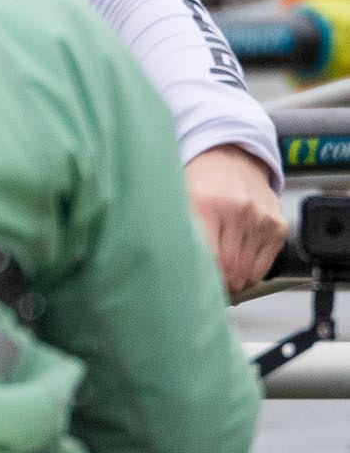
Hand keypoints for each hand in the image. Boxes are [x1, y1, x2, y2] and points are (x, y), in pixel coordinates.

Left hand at [185, 144, 287, 293]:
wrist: (229, 161)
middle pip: (231, 269)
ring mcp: (262, 219)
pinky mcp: (278, 226)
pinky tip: (237, 266)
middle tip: (206, 290)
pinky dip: (250, 273)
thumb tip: (174, 271)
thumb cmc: (199, 184)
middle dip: (219, 287)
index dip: (203, 281)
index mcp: (207, 203)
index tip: (194, 291)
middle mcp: (238, 210)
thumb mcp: (179, 201)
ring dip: (234, 283)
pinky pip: (264, 266)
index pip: (210, 258)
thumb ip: (177, 234)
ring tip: (220, 278)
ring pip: (249, 272)